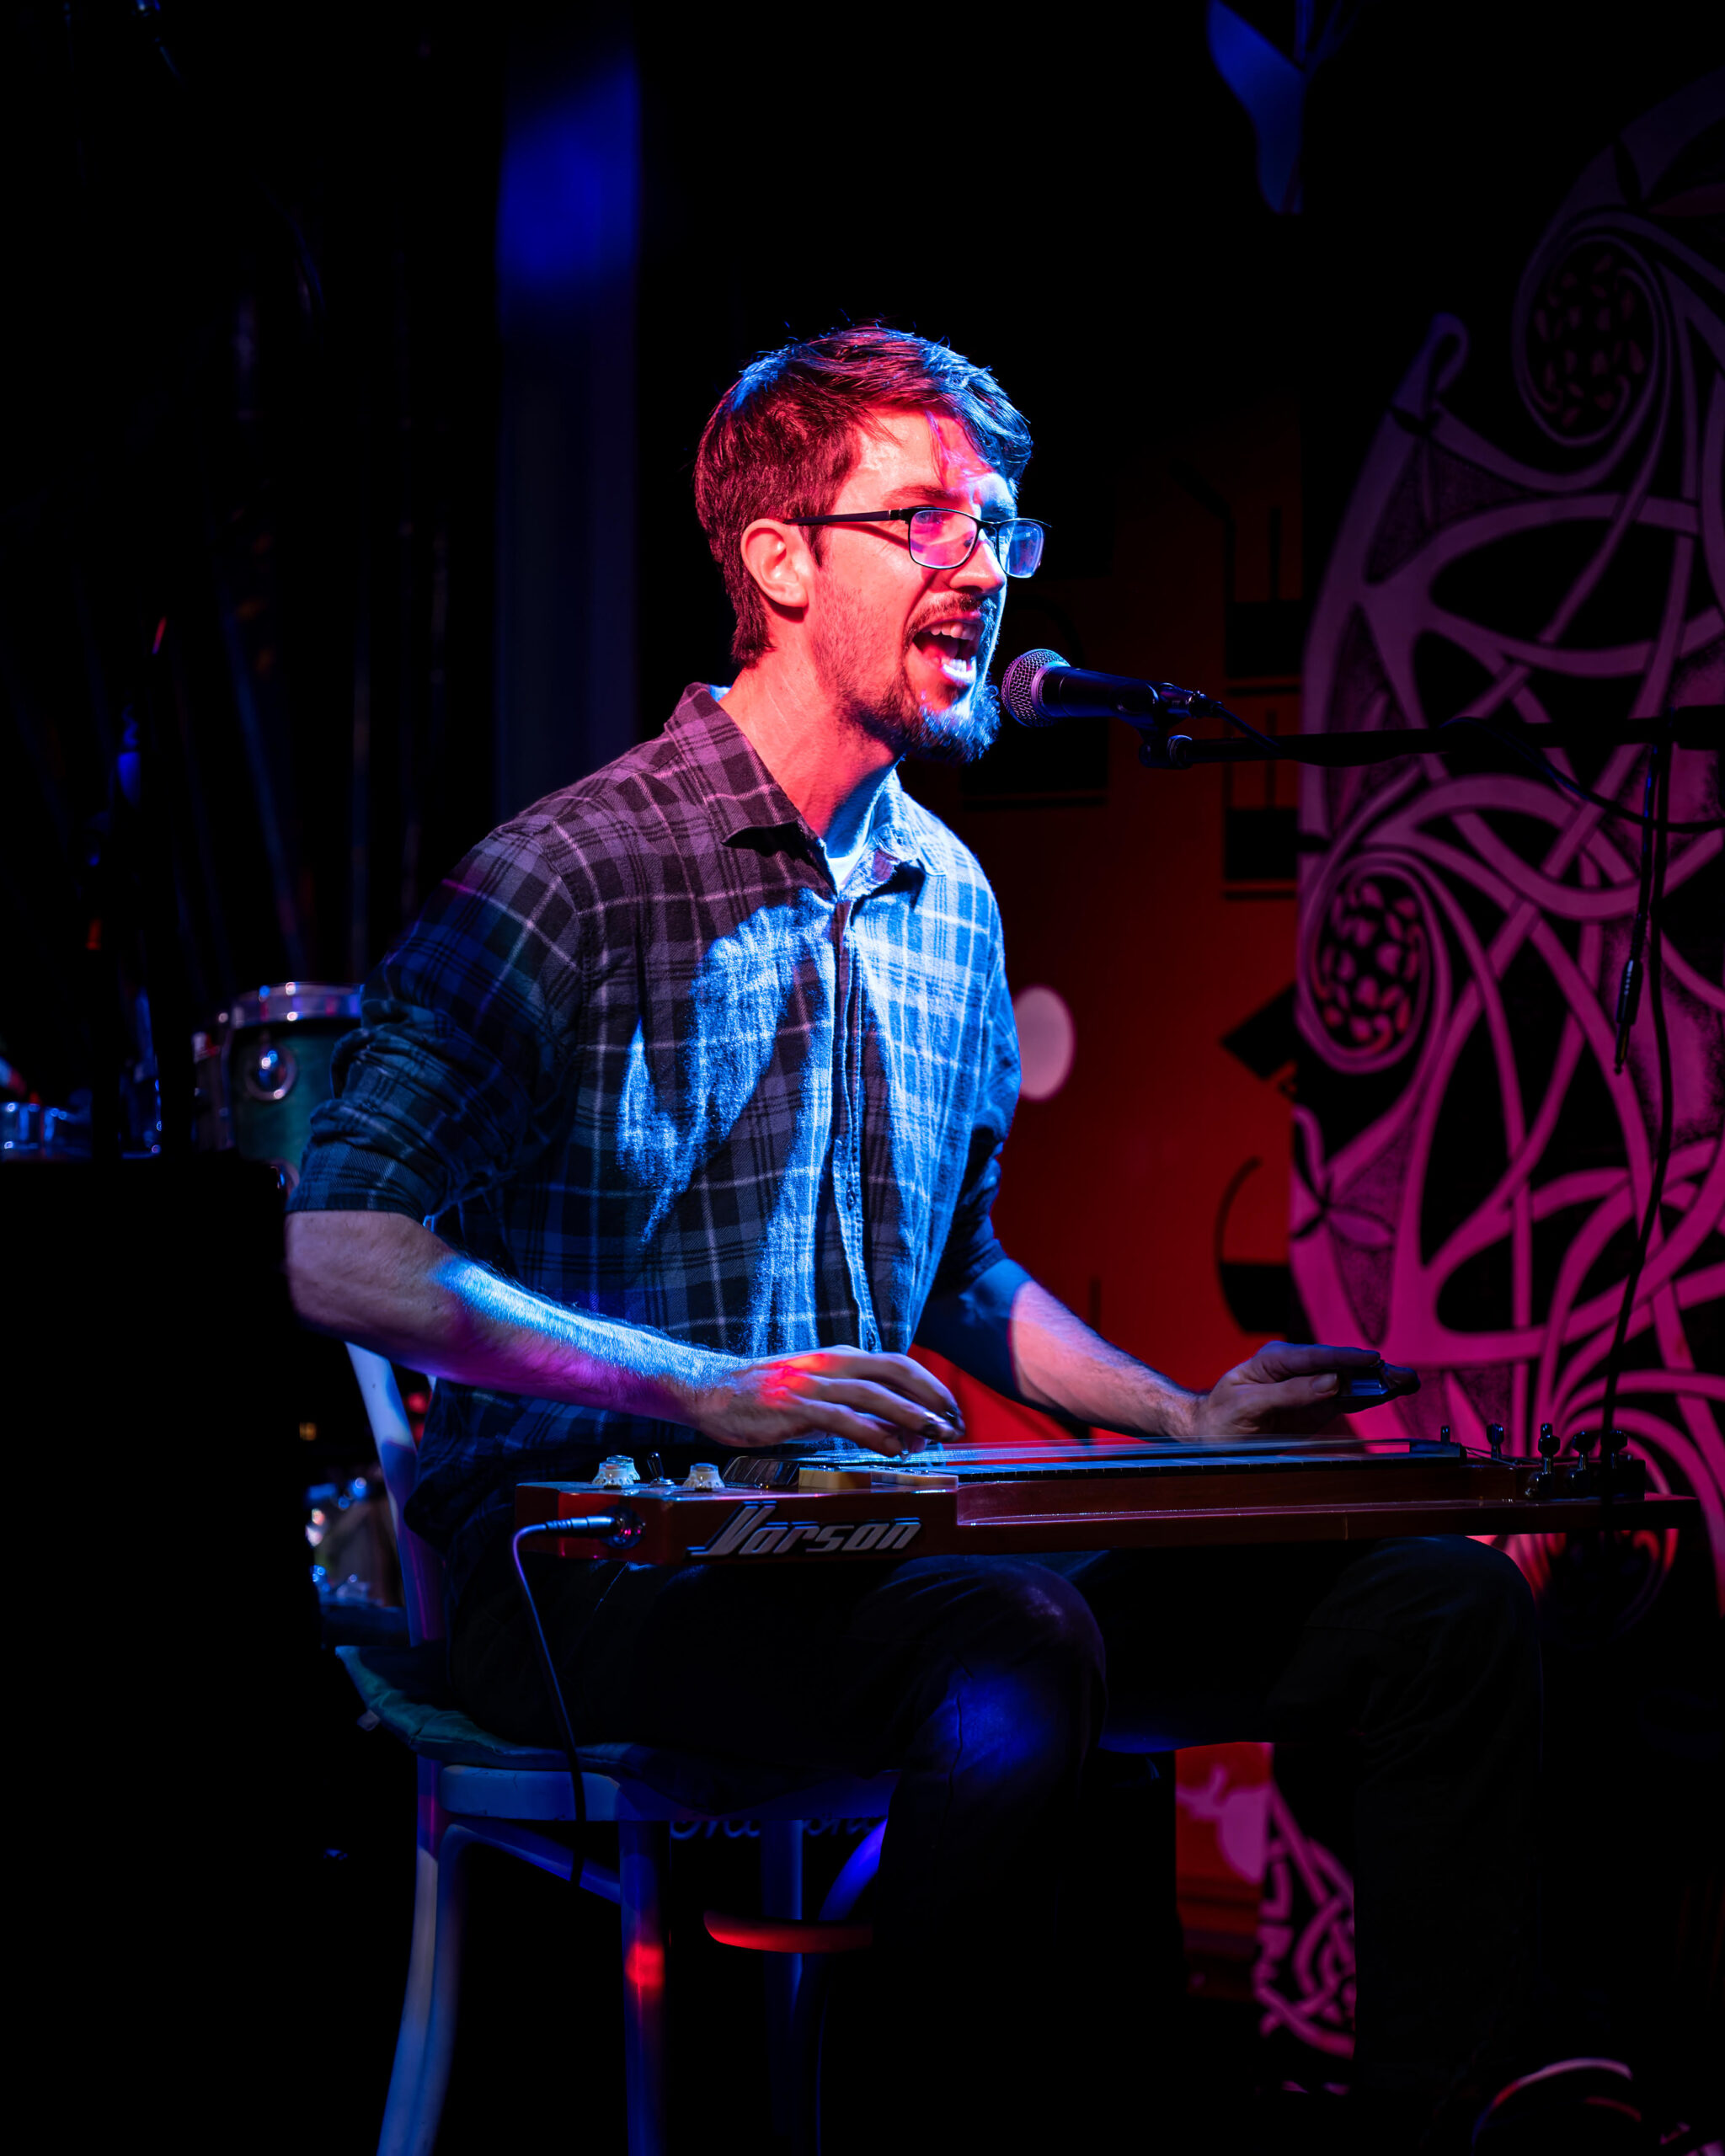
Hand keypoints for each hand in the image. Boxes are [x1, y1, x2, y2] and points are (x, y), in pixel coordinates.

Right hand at [683, 1347, 964, 1455]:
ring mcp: (814, 1384)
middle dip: (931, 1398)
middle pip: (897, 1371)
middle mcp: (833, 1364)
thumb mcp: (817, 1393)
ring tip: (934, 1436)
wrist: (712, 1391)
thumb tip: (900, 1430)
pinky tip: (891, 1447)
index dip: (931, 1386)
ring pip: (875, 1394)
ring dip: (910, 1415)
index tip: (952, 1411)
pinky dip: (872, 1432)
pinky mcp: (797, 1406)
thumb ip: (855, 1407)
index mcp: (840, 1357)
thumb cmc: (766, 1395)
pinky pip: (843, 1418)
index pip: (899, 1364)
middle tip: (954, 1424)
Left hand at [1187, 1341, 1418, 1439]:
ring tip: (1408, 1382)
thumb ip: (1288, 1394)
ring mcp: (1310, 1385)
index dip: (1345, 1359)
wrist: (1211, 1432)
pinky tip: (1393, 1393)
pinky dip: (1371, 1396)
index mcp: (1274, 1359)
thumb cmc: (1222, 1415)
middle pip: (1339, 1366)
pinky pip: (1348, 1398)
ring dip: (1378, 1382)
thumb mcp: (1247, 1405)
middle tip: (1401, 1375)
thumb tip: (1331, 1383)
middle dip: (1371, 1370)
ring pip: (1349, 1381)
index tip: (1371, 1360)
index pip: (1315, 1357)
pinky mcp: (1318, 1404)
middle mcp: (1296, 1368)